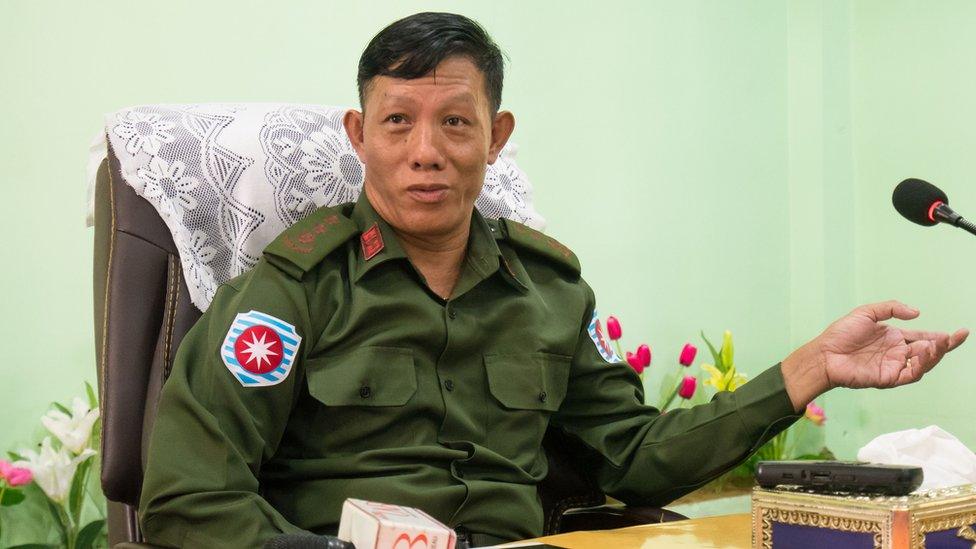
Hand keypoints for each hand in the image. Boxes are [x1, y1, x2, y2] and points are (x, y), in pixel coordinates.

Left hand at [781, 300, 968, 410]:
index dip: (940, 337)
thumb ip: (891, 308)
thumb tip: (917, 313)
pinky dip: (920, 366)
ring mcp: (894, 366)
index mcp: (894, 338)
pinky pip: (910, 375)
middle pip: (928, 352)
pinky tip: (924, 354)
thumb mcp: (866, 312)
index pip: (923, 337)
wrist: (824, 353)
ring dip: (934, 355)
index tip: (958, 333)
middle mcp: (897, 353)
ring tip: (939, 344)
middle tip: (956, 337)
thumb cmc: (841, 333)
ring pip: (923, 364)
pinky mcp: (888, 379)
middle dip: (944, 346)